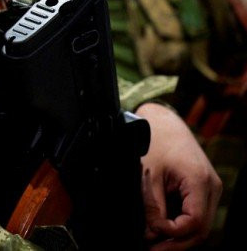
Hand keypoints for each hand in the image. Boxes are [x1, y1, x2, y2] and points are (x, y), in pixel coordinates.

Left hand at [136, 102, 221, 250]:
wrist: (163, 122)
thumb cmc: (155, 142)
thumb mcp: (148, 175)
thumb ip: (152, 206)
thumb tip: (150, 234)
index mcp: (200, 182)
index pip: (195, 222)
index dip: (173, 233)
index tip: (150, 233)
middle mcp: (211, 188)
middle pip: (201, 229)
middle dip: (176, 243)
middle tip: (152, 250)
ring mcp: (209, 189)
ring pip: (199, 224)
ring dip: (177, 235)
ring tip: (153, 242)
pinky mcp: (201, 190)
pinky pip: (194, 213)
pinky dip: (178, 223)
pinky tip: (160, 229)